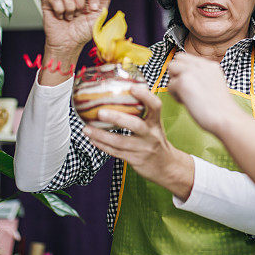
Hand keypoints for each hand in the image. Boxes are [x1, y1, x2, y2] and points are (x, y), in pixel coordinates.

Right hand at [41, 0, 113, 55]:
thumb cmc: (83, 30)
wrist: (70, 43)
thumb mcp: (99, 13)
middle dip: (81, 4)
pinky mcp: (48, 1)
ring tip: (70, 17)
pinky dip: (60, 11)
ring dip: (71, 9)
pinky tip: (61, 17)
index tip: (93, 10)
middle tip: (79, 15)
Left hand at [82, 84, 194, 199]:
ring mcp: (143, 149)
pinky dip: (102, 145)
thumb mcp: (154, 125)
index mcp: (156, 122)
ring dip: (101, 135)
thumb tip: (123, 92)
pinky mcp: (136, 160)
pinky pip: (116, 152)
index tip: (132, 88)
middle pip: (135, 125)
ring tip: (87, 129)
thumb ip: (142, 112)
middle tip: (100, 112)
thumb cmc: (155, 141)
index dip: (145, 96)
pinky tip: (92, 139)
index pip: (155, 106)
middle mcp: (151, 135)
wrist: (167, 167)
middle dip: (117, 118)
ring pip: (120, 141)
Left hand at [166, 54, 246, 135]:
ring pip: (171, 68)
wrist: (226, 118)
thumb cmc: (220, 108)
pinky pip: (169, 85)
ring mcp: (191, 71)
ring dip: (175, 82)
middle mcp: (201, 65)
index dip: (184, 70)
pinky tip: (187, 103)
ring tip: (186, 96)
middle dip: (176, 73)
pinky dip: (175, 96)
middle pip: (177, 59)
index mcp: (210, 65)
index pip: (187, 57)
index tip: (191, 84)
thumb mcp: (215, 83)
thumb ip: (202, 76)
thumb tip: (186, 76)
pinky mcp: (183, 82)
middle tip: (185, 89)